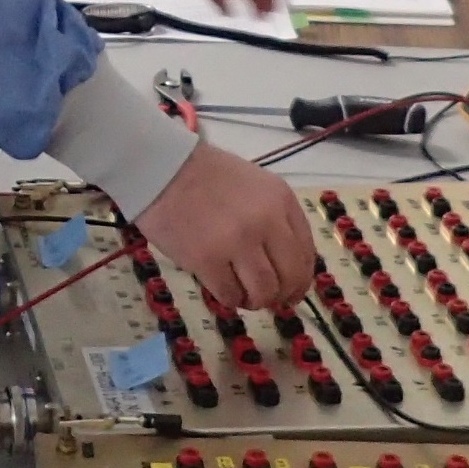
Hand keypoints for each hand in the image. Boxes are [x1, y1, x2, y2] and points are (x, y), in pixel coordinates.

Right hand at [133, 144, 316, 309]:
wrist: (161, 167)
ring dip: (256, 301)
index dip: (301, 279)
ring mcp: (237, 242)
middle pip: (291, 277)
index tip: (291, 290)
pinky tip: (222, 288)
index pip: (306, 253)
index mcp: (281, 200)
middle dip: (283, 295)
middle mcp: (266, 222)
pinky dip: (230, 300)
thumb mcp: (255, 185)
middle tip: (268, 299)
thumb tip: (285, 265)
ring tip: (243, 295)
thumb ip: (275, 218)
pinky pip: (230, 296)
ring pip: (264, 292)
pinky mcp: (206, 260)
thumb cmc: (205, 175)